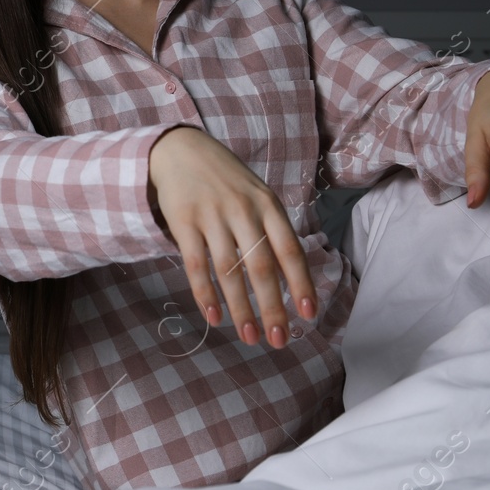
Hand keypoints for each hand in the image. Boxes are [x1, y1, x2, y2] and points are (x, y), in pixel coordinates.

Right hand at [148, 126, 318, 349]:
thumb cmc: (226, 179)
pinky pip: (196, 265)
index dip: (301, 284)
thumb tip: (291, 278)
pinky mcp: (184, 222)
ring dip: (241, 309)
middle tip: (278, 340)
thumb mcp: (257, 194)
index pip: (289, 250)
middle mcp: (243, 210)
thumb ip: (271, 229)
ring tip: (249, 337)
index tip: (308, 314)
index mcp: (268, 204)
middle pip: (261, 266)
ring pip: (229, 271)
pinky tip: (214, 317)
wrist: (180, 149)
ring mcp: (212, 216)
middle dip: (272, 307)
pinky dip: (205, 294)